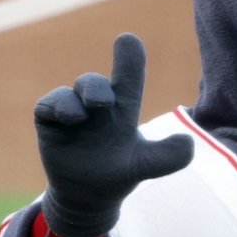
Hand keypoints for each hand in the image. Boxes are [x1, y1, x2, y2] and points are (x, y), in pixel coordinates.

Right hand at [34, 33, 193, 236]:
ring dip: (73, 100)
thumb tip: (188, 142)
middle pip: (93, 83)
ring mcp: (71, 111)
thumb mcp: (146, 165)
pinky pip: (47, 105)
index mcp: (122, 108)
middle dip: (94, 86)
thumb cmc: (119, 172)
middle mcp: (96, 105)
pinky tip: (64, 117)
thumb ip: (168, 156)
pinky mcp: (49, 121)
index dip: (129, 58)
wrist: (87, 197)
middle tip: (103, 102)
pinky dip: (54, 106)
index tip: (127, 40)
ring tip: (78, 116)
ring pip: (69, 94)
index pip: (127, 77)